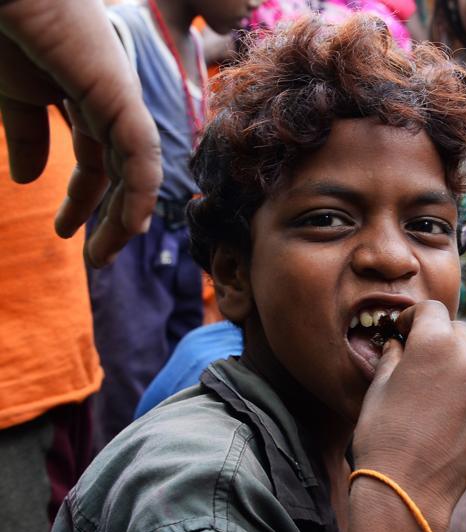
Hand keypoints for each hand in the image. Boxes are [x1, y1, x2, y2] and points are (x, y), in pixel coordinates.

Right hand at [0, 0, 161, 266]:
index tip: (65, 234)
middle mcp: (108, 100)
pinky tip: (135, 224)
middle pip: (119, 170)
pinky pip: (139, 151)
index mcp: (84, 96)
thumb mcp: (14, 94)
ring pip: (134, 168)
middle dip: (111, 216)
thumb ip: (27, 135)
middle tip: (97, 258)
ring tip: (105, 254)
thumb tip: (30, 179)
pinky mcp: (118, 94)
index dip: (83, 199)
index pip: (95, 159)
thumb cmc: (6, 27)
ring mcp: (117, 96)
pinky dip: (140, 190)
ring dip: (126, 216)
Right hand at [352, 301, 465, 531]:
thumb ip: (393, 356)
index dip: (412, 317)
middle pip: (455, 329)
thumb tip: (398, 345)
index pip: (431, 309)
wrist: (410, 489)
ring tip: (426, 383)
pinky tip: (439, 406)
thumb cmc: (384, 435)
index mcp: (436, 342)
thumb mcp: (379, 386)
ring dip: (451, 359)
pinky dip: (462, 384)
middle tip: (412, 356)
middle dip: (436, 336)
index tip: (400, 331)